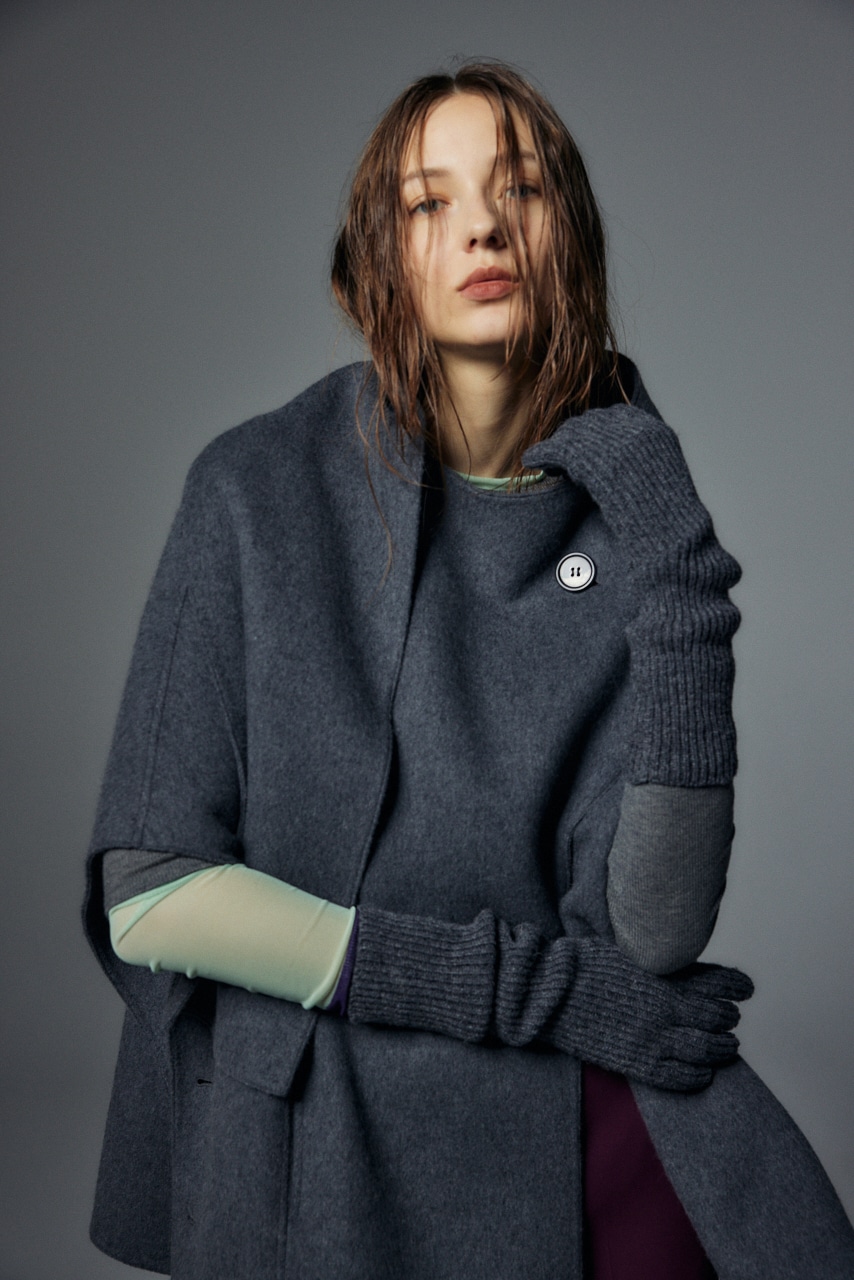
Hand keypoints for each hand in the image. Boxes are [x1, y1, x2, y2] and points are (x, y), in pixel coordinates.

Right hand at [539, 941, 752, 1091]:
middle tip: (730, 1020)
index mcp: (663, 975)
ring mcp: (653, 1037)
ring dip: (723, 1048)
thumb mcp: (626, 951)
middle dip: (728, 1018)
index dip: (736, 987)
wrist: (547, 991)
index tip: (744, 989)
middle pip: (718, 1016)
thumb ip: (657, 961)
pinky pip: (680, 1077)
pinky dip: (698, 1077)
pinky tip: (704, 1074)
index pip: (717, 981)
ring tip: (727, 1047)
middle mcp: (665, 1006)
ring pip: (706, 1048)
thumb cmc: (580, 966)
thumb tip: (681, 963)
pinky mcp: (638, 1062)